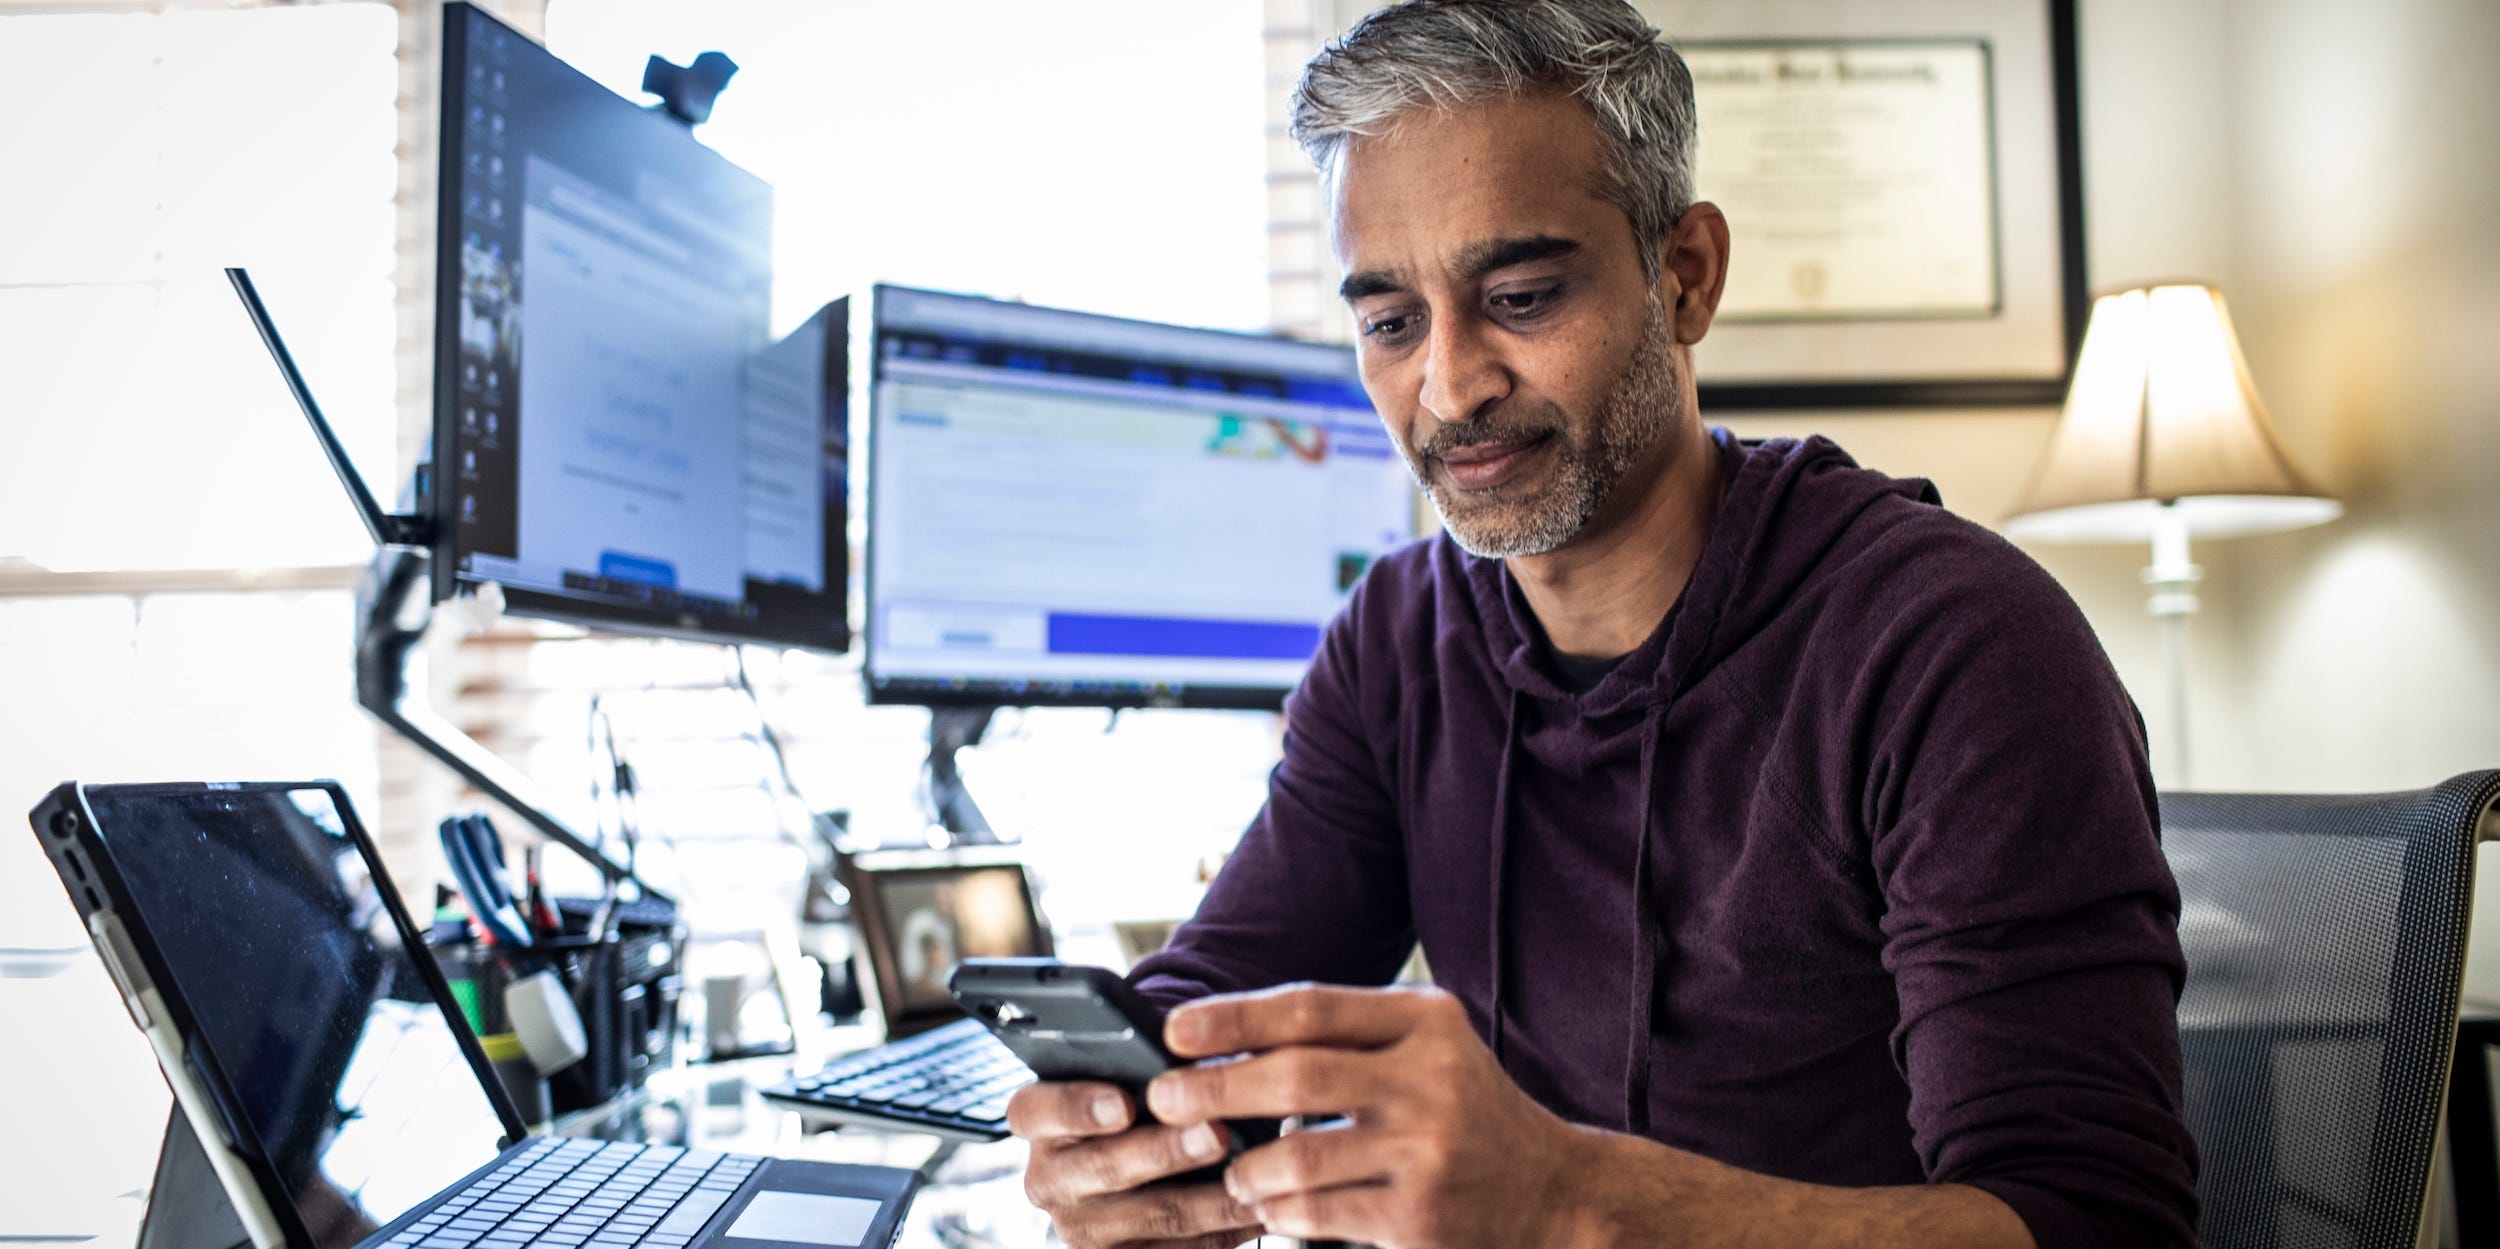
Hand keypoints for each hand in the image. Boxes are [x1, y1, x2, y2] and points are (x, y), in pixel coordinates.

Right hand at [1003, 1079, 1266, 1248]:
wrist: (1145, 1153)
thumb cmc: (1140, 1093)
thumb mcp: (1127, 1068)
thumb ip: (1147, 1064)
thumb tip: (1197, 1061)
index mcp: (1038, 1117)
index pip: (1034, 1109)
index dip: (1076, 1106)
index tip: (1123, 1103)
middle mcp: (1048, 1178)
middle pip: (1103, 1167)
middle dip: (1166, 1151)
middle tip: (1217, 1132)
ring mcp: (1083, 1228)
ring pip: (1153, 1216)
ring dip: (1211, 1198)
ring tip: (1256, 1173)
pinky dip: (1228, 1228)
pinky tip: (1263, 1205)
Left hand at [1147, 983, 1590, 1248]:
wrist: (1556, 1193)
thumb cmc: (1467, 1113)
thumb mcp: (1428, 1049)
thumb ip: (1349, 1038)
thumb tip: (1227, 1041)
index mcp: (1427, 1022)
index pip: (1312, 1008)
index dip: (1233, 1017)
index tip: (1173, 1031)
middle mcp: (1431, 1079)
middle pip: (1295, 1077)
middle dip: (1215, 1087)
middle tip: (1164, 1099)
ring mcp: (1427, 1151)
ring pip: (1297, 1156)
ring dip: (1245, 1166)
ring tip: (1232, 1169)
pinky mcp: (1419, 1216)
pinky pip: (1317, 1213)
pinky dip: (1279, 1211)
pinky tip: (1271, 1206)